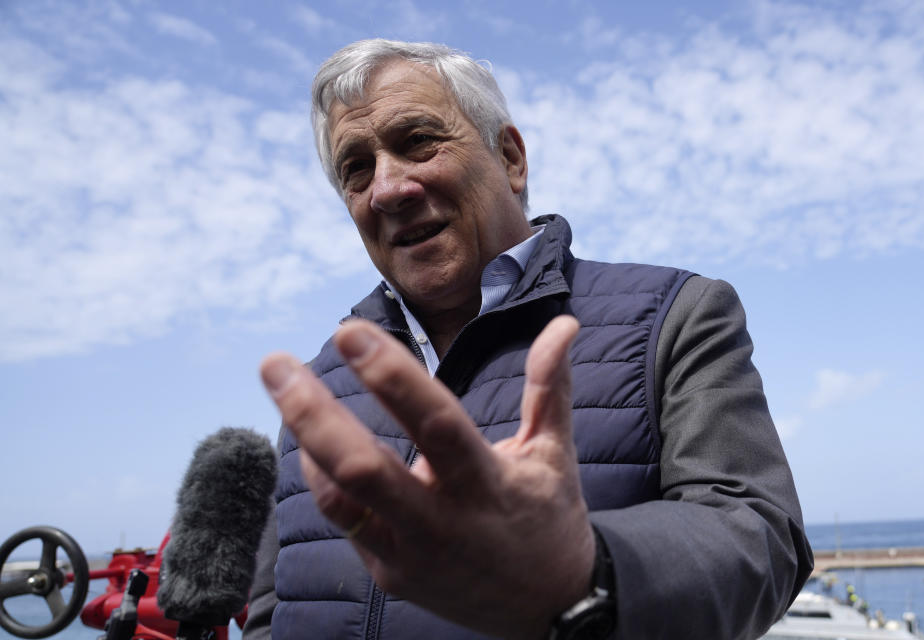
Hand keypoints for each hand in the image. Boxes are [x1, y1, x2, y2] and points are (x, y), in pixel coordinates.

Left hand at [260, 315, 593, 638]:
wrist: (550, 611)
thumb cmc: (550, 518)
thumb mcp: (554, 452)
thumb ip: (550, 386)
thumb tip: (564, 324)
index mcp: (486, 484)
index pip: (433, 423)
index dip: (390, 377)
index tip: (349, 331)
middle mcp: (442, 523)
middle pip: (362, 469)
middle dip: (312, 412)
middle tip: (275, 363)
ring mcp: (410, 554)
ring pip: (340, 498)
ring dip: (304, 438)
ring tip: (283, 383)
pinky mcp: (389, 573)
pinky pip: (342, 520)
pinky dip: (321, 474)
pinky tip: (312, 437)